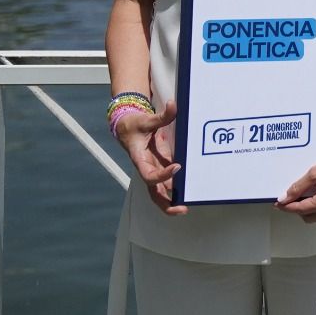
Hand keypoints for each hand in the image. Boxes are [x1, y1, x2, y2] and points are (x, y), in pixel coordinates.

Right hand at [116, 100, 186, 214]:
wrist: (125, 126)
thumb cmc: (133, 125)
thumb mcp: (146, 120)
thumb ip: (161, 116)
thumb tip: (174, 106)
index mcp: (139, 159)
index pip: (148, 174)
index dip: (161, 175)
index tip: (177, 167)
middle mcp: (147, 167)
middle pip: (154, 192)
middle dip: (165, 203)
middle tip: (181, 208)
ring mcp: (154, 168)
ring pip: (161, 190)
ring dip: (173, 199)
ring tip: (189, 204)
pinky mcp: (161, 164)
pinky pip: (168, 180)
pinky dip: (177, 186)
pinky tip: (189, 190)